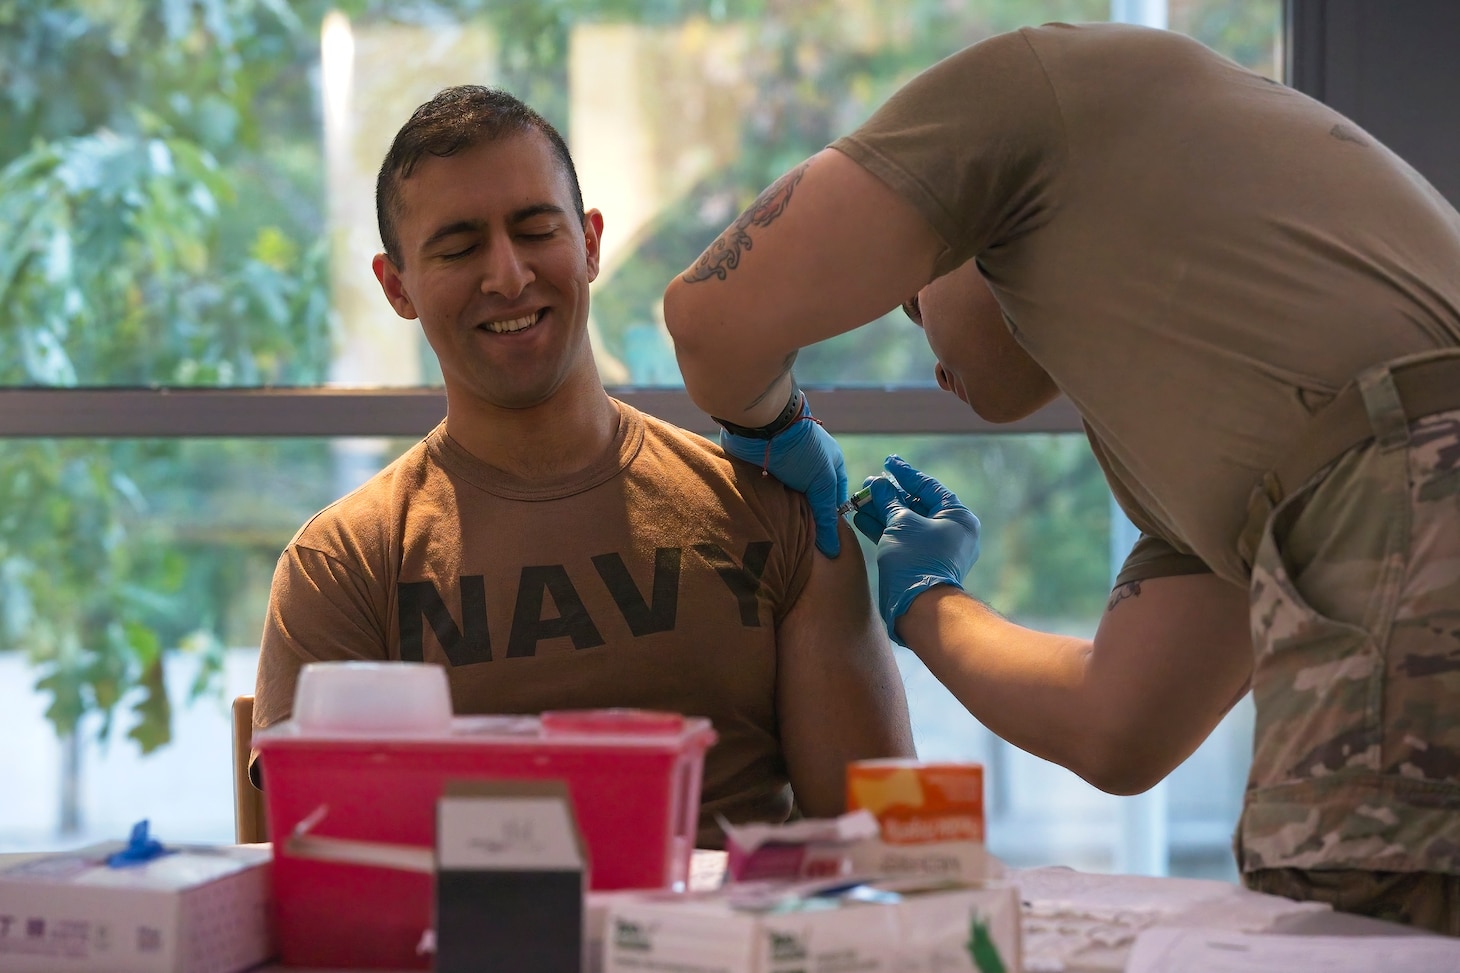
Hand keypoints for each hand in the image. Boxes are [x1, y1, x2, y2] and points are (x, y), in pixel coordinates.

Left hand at [719, 393, 847, 556]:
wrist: (762, 425)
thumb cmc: (802, 449)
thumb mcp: (823, 483)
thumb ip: (827, 516)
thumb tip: (834, 552)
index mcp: (831, 464)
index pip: (835, 500)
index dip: (831, 521)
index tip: (824, 545)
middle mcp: (810, 466)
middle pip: (810, 502)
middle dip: (807, 521)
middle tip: (802, 549)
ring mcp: (786, 468)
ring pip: (789, 500)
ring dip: (786, 515)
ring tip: (783, 541)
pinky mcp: (765, 470)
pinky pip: (769, 495)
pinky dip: (769, 507)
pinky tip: (767, 524)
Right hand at [851, 455, 979, 643]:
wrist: (919, 607)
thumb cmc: (916, 561)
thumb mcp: (901, 523)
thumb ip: (889, 500)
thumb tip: (879, 484)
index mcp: (956, 516)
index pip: (928, 486)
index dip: (905, 473)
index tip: (888, 461)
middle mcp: (950, 530)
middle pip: (916, 504)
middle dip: (890, 494)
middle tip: (869, 484)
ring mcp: (935, 547)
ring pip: (905, 522)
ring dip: (882, 510)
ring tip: (859, 499)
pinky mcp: (919, 561)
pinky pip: (901, 537)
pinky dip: (883, 528)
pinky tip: (861, 517)